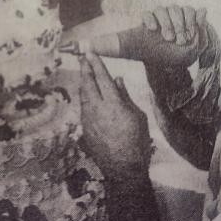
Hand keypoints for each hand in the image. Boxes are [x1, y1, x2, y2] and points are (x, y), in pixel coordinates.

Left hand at [79, 52, 152, 181]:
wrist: (124, 167)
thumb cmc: (137, 141)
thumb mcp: (138, 116)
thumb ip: (125, 96)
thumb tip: (117, 80)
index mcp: (113, 105)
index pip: (102, 79)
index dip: (96, 64)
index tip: (91, 53)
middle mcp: (97, 109)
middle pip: (88, 84)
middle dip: (85, 69)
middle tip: (83, 58)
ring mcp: (88, 119)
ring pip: (83, 95)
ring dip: (83, 82)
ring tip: (84, 72)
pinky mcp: (85, 128)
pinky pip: (83, 107)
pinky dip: (84, 96)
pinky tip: (86, 93)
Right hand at [141, 5, 207, 66]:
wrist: (155, 65)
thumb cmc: (177, 57)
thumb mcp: (193, 49)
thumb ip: (201, 31)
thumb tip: (203, 9)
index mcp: (182, 19)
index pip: (188, 10)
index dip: (190, 21)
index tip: (190, 36)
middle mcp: (169, 16)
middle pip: (175, 8)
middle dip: (179, 25)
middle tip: (179, 41)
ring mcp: (156, 18)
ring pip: (161, 9)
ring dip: (166, 23)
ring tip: (168, 38)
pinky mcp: (145, 22)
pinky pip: (147, 14)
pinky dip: (150, 20)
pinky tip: (153, 29)